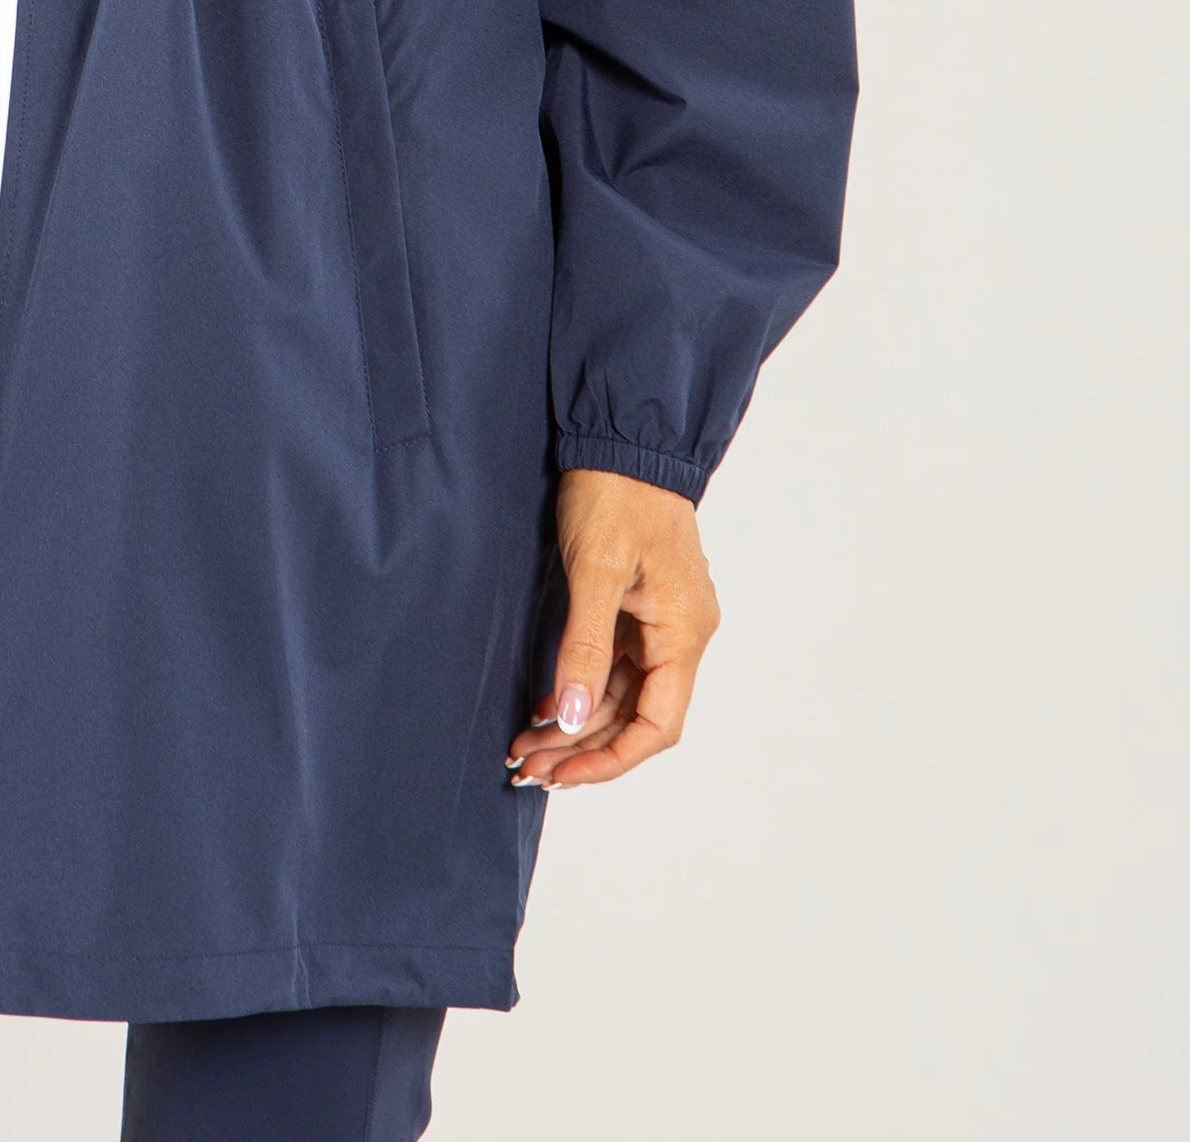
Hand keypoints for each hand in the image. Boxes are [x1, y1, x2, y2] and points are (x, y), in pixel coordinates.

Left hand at [508, 468, 720, 790]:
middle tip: (526, 768)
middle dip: (582, 747)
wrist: (622, 435)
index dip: (610, 759)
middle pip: (637, 717)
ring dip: (577, 723)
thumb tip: (571, 719)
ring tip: (526, 746)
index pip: (658, 726)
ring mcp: (663, 620)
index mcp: (684, 632)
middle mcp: (682, 634)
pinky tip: (544, 706)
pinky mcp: (641, 605)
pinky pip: (617, 666)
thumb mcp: (594, 570)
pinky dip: (582, 689)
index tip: (562, 775)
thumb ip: (585, 648)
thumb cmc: (614, 493)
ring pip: (623, 695)